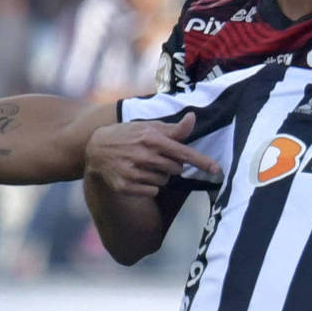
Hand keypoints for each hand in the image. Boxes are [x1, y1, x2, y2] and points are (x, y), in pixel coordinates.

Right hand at [84, 113, 220, 197]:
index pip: (183, 152)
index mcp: (151, 138)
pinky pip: (152, 192)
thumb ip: (173, 128)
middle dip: (172, 165)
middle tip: (157, 158)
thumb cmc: (127, 135)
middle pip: (176, 169)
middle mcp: (143, 155)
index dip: (201, 162)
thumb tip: (193, 118)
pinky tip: (138, 176)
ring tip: (145, 166)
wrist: (95, 148)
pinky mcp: (125, 186)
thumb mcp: (147, 127)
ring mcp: (133, 172)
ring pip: (164, 182)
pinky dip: (150, 187)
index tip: (216, 170)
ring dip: (160, 176)